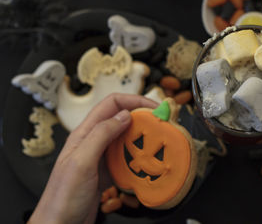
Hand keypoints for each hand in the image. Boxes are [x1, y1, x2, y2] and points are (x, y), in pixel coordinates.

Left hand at [29, 93, 157, 223]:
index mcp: (85, 133)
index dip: (134, 101)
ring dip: (143, 137)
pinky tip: (146, 162)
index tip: (153, 107)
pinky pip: (127, 157)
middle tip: (161, 123)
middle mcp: (94, 141)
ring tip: (157, 141)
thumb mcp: (81, 162)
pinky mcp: (107, 171)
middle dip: (143, 118)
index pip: (112, 104)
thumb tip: (124, 115)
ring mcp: (101, 156)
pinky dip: (139, 156)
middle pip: (122, 119)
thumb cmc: (63, 197)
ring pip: (127, 138)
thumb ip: (101, 135)